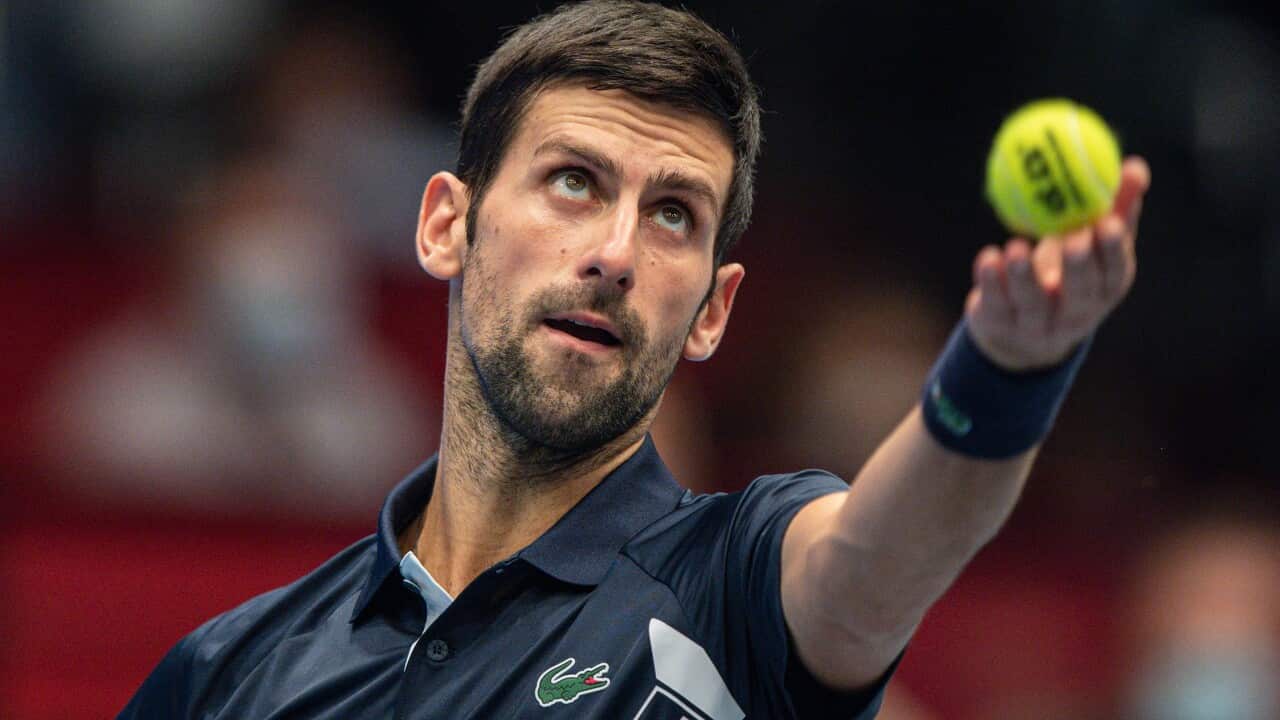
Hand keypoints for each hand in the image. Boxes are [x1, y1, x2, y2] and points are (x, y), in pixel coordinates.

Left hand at [965, 156, 1151, 370]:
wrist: (1018, 327)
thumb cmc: (1065, 272)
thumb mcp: (1091, 244)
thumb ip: (1114, 208)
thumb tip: (1135, 165)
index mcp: (1102, 292)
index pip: (1114, 274)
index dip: (1113, 252)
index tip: (1109, 223)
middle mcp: (1074, 315)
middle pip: (1080, 295)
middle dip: (1079, 267)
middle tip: (1074, 237)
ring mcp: (1036, 326)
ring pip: (1032, 302)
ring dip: (1024, 275)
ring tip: (1016, 246)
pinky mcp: (999, 326)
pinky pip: (995, 303)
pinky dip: (990, 280)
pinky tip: (989, 256)